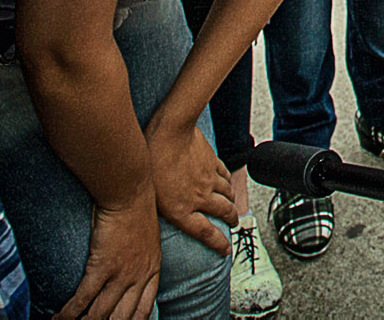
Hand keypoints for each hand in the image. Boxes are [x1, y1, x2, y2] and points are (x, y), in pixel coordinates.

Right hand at [54, 195, 159, 319]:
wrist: (129, 191)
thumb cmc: (136, 207)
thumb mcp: (148, 236)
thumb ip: (142, 255)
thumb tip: (131, 262)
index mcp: (152, 268)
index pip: (144, 307)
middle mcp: (139, 276)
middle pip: (123, 317)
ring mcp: (121, 274)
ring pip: (101, 313)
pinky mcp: (102, 266)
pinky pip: (84, 298)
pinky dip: (70, 313)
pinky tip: (59, 319)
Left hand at [145, 118, 234, 254]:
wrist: (169, 134)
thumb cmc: (151, 162)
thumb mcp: (149, 195)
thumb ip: (159, 209)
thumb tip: (152, 221)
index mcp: (181, 210)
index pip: (206, 233)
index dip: (218, 243)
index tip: (226, 250)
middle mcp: (199, 197)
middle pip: (223, 212)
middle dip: (231, 219)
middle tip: (234, 223)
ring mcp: (208, 180)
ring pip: (227, 194)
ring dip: (231, 201)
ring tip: (232, 205)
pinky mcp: (212, 162)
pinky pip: (224, 175)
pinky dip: (228, 182)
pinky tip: (227, 182)